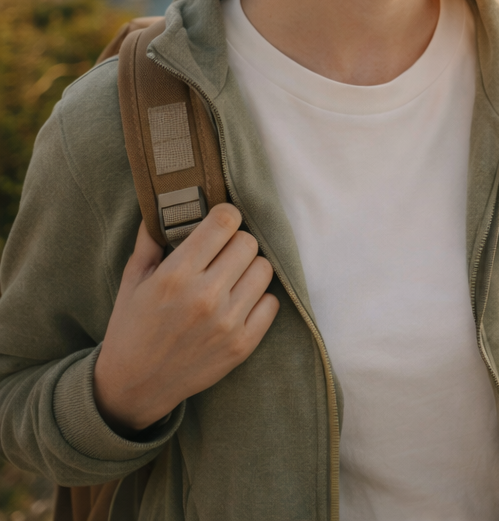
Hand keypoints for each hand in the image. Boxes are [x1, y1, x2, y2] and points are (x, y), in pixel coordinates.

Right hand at [93, 205, 279, 431]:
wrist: (133, 388)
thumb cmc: (132, 327)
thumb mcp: (133, 280)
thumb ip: (150, 240)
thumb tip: (164, 205)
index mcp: (175, 276)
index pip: (224, 222)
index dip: (225, 216)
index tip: (220, 222)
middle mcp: (204, 297)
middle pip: (248, 242)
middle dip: (236, 243)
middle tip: (222, 254)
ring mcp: (226, 323)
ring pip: (265, 269)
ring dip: (249, 270)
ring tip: (231, 279)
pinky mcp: (242, 345)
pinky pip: (272, 303)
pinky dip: (259, 300)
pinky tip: (238, 303)